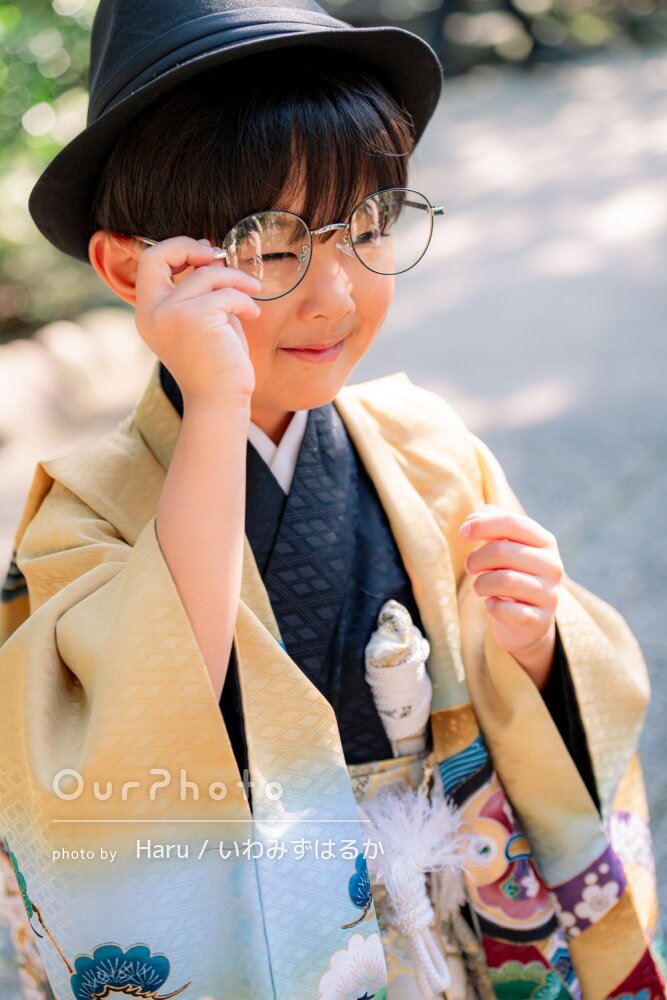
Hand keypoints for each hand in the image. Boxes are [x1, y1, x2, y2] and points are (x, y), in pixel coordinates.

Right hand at [133, 235, 261, 402]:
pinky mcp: (195, 318)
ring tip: (253, 293)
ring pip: (206, 274)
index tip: (205, 253)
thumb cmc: (217, 364)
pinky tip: (253, 314)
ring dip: (235, 279)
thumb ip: (200, 289)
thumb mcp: (202, 319)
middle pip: (159, 255)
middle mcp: (152, 312)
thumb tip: (210, 251)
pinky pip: (226, 293)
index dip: (176, 248)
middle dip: (190, 247)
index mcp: (148, 313)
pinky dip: (244, 300)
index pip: (149, 262)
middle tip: (219, 255)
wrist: (220, 401)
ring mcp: (170, 314)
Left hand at [458, 504, 563, 687]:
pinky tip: (492, 605)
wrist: (526, 622)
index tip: (462, 534)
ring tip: (479, 587)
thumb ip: (488, 524)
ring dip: (481, 584)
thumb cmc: (510, 574)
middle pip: (503, 551)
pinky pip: (508, 611)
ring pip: (504, 581)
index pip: (513, 524)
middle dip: (476, 559)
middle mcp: (553, 566)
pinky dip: (492, 607)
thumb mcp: (503, 546)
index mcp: (545, 541)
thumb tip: (473, 519)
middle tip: (470, 567)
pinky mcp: (541, 621)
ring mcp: (550, 594)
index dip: (484, 525)